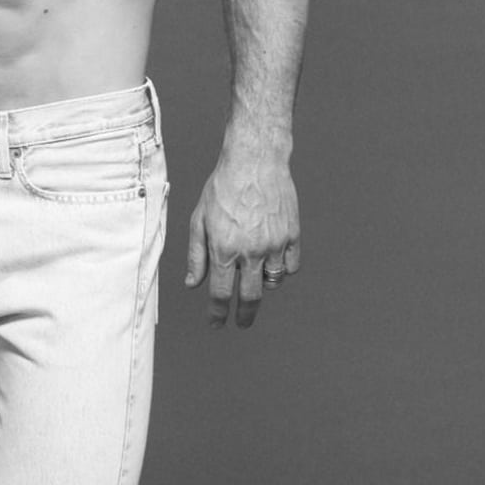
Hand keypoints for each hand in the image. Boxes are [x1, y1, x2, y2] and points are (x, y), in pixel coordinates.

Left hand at [186, 153, 300, 327]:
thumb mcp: (199, 220)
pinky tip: (272, 260)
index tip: (216, 323)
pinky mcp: (292, 235)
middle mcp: (250, 251)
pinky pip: (290, 266)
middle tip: (241, 323)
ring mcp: (274, 244)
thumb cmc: (223, 188)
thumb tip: (192, 284)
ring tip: (254, 276)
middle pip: (250, 297)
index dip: (217, 313)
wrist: (255, 161)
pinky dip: (282, 269)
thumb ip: (196, 255)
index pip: (220, 293)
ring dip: (262, 285)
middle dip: (244, 315)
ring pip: (272, 281)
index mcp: (224, 249)